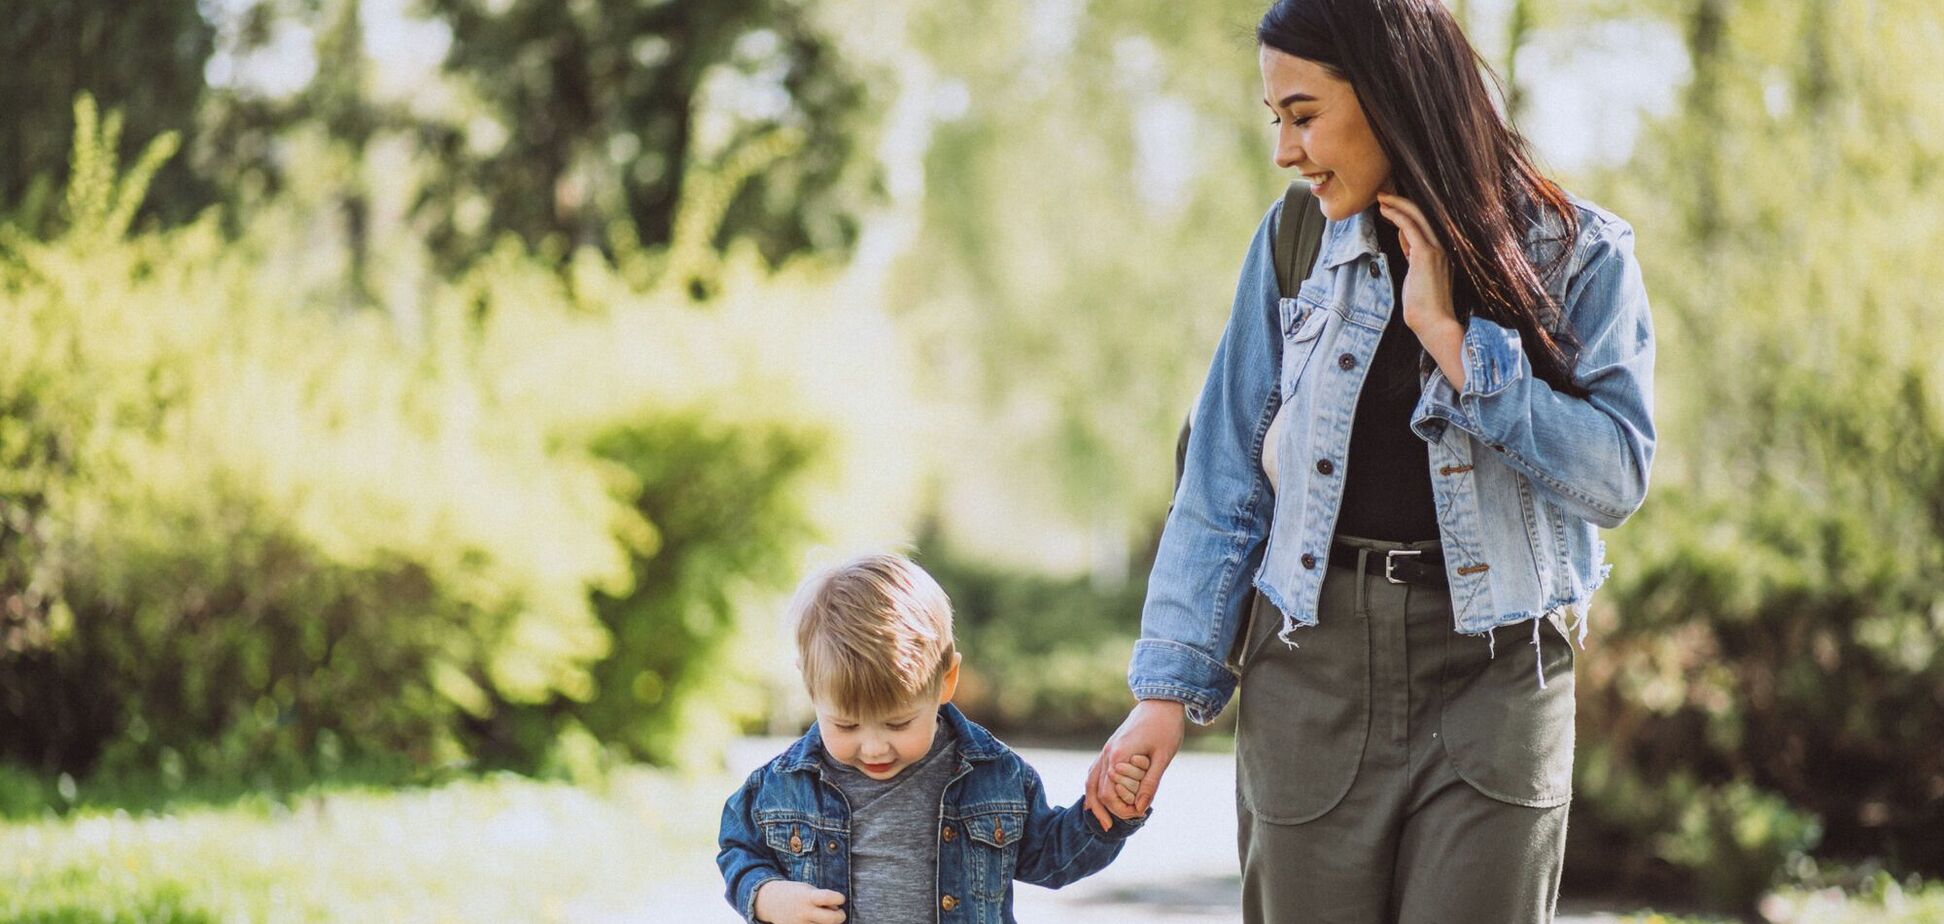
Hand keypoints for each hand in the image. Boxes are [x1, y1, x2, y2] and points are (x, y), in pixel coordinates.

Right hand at [753, 879, 846, 923]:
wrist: (772, 902)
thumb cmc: (796, 895)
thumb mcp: (809, 891)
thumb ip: (823, 900)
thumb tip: (837, 911)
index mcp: (807, 898)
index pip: (827, 898)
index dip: (838, 898)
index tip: (840, 898)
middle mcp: (804, 913)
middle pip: (831, 919)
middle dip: (840, 916)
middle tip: (839, 913)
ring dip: (828, 923)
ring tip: (823, 917)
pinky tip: (815, 922)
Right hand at [1084, 699, 1184, 829]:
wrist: (1161, 702)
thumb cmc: (1165, 728)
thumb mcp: (1163, 757)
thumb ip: (1150, 783)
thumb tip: (1141, 807)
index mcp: (1119, 756)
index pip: (1111, 793)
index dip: (1122, 808)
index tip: (1138, 815)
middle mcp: (1108, 753)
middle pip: (1097, 790)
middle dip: (1106, 810)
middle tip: (1114, 826)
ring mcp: (1106, 749)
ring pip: (1091, 780)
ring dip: (1094, 802)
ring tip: (1101, 820)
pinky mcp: (1110, 747)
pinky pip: (1095, 771)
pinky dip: (1093, 787)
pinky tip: (1097, 798)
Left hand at [1376, 192, 1466, 388]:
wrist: (1435, 323)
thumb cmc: (1425, 307)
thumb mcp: (1417, 276)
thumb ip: (1414, 257)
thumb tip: (1405, 240)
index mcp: (1441, 254)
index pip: (1423, 227)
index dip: (1406, 215)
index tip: (1390, 209)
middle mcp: (1442, 248)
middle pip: (1423, 216)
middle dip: (1402, 203)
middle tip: (1383, 195)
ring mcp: (1436, 250)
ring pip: (1417, 216)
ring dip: (1397, 205)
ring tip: (1381, 199)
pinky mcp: (1426, 254)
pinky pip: (1410, 227)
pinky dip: (1397, 215)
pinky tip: (1385, 211)